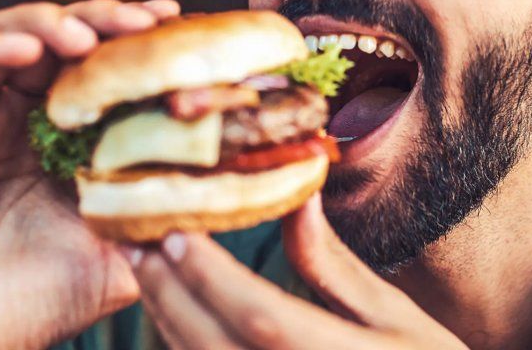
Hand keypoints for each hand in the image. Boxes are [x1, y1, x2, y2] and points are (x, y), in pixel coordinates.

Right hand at [0, 0, 180, 349]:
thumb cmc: (33, 306)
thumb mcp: (115, 255)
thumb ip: (156, 218)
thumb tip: (224, 189)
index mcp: (55, 135)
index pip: (96, 65)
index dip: (132, 39)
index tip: (177, 20)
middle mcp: (9, 115)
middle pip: (56, 37)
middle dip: (102, 20)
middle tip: (143, 22)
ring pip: (4, 35)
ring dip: (49, 24)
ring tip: (88, 38)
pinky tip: (27, 51)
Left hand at [131, 194, 467, 348]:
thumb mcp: (396, 318)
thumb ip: (335, 266)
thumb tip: (297, 196)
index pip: (261, 317)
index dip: (211, 276)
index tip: (176, 231)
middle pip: (213, 347)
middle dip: (169, 292)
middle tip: (135, 241)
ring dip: (166, 320)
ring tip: (147, 271)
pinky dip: (183, 349)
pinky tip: (174, 317)